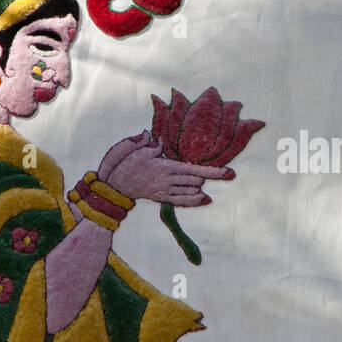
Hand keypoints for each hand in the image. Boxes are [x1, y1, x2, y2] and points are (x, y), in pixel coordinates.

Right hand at [101, 133, 233, 206]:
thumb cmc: (124, 164)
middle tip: (217, 173)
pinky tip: (204, 199)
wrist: (113, 186)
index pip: (195, 169)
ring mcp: (165, 191)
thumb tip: (158, 139)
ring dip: (199, 188)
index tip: (229, 172)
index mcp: (166, 166)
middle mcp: (168, 180)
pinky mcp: (161, 198)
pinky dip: (194, 201)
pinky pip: (181, 202)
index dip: (214, 172)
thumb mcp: (135, 149)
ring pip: (191, 191)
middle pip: (196, 180)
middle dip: (206, 177)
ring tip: (205, 187)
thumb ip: (150, 144)